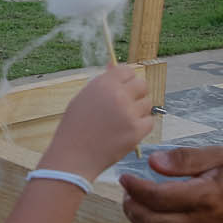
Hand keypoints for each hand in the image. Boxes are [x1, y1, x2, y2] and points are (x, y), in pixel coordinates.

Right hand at [38, 65, 153, 180]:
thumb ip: (102, 83)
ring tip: (123, 120)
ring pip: (148, 103)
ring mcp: (129, 113)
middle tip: (127, 104)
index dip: (126, 80)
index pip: (127, 70)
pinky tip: (127, 131)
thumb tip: (114, 66)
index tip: (123, 88)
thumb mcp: (83, 98)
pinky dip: (141, 126)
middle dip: (136, 93)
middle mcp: (118, 95)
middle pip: (142, 84)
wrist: (73, 156)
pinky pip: (149, 122)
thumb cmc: (75, 127)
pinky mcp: (137, 131)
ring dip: (139, 110)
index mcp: (103, 84)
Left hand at [120, 146, 222, 222]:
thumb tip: (152, 162)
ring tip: (135, 205)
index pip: (157, 197)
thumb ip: (185, 158)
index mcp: (206, 197)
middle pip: (150, 221)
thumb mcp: (220, 156)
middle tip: (128, 190)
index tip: (125, 177)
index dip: (134, 187)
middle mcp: (201, 222)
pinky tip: (148, 221)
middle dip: (131, 205)